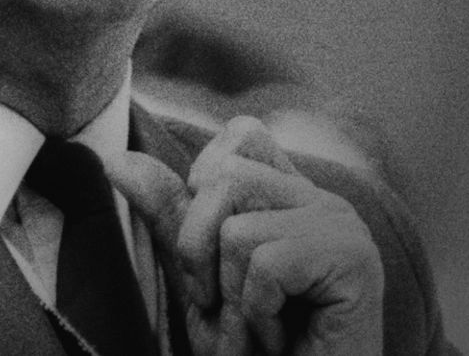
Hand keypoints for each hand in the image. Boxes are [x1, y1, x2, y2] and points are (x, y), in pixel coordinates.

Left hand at [108, 116, 383, 355]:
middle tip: (226, 304)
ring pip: (237, 228)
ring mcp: (342, 227)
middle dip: (201, 251)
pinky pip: (266, 265)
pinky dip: (258, 313)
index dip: (206, 184)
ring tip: (258, 323)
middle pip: (225, 177)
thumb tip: (115, 159)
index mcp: (291, 194)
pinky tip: (281, 337)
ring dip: (231, 293)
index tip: (217, 252)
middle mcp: (322, 201)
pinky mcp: (353, 259)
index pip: (242, 134)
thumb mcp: (198, 275)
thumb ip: (169, 214)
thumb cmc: (251, 349)